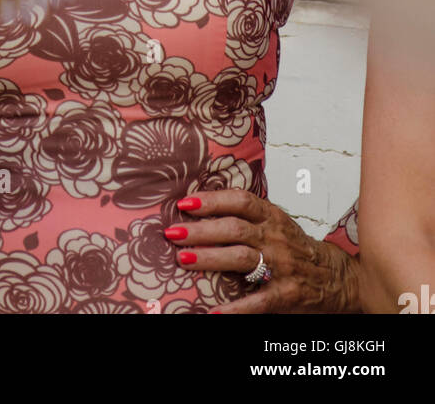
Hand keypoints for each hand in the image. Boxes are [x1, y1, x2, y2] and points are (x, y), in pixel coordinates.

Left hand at [165, 189, 360, 313]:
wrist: (338, 276)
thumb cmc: (297, 247)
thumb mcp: (276, 222)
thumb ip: (246, 216)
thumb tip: (201, 207)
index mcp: (272, 217)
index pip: (240, 201)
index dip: (212, 200)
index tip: (185, 202)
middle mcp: (276, 238)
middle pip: (234, 229)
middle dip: (200, 230)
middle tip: (173, 232)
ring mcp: (282, 266)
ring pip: (242, 258)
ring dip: (209, 258)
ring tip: (182, 259)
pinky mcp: (287, 294)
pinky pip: (258, 301)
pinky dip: (236, 308)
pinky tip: (214, 311)